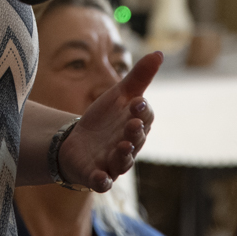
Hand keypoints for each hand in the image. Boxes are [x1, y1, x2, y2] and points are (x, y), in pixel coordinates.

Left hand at [58, 52, 162, 191]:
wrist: (77, 142)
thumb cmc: (104, 119)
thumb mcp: (119, 95)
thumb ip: (139, 77)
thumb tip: (159, 53)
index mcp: (136, 125)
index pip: (146, 118)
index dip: (143, 111)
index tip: (137, 102)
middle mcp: (129, 145)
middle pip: (136, 140)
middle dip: (135, 133)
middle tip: (133, 124)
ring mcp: (113, 162)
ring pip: (123, 162)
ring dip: (123, 156)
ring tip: (122, 146)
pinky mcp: (95, 175)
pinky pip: (102, 182)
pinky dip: (102, 181)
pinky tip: (100, 177)